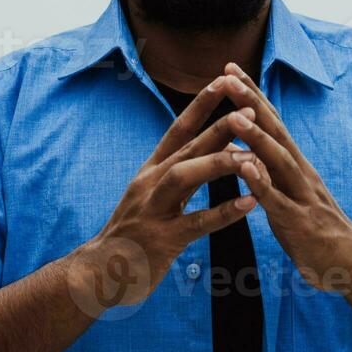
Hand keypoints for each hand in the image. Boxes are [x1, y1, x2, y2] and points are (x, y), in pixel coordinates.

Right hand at [72, 77, 259, 309]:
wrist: (100, 271)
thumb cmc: (135, 232)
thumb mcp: (156, 195)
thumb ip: (185, 172)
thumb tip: (222, 148)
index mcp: (151, 171)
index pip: (178, 129)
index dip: (201, 104)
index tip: (224, 80)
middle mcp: (150, 183)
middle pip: (186, 147)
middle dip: (218, 127)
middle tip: (248, 110)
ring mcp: (154, 211)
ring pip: (185, 177)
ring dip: (219, 164)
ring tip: (252, 157)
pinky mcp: (162, 240)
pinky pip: (196, 223)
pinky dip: (223, 213)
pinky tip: (249, 204)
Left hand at [216, 63, 351, 292]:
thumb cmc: (315, 229)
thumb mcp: (290, 193)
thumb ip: (270, 172)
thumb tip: (242, 151)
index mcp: (294, 165)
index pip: (271, 122)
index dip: (251, 95)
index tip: (230, 70)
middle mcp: (300, 172)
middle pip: (274, 130)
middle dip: (250, 102)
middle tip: (228, 75)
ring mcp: (301, 196)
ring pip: (278, 161)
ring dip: (256, 137)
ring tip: (235, 116)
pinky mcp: (299, 224)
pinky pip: (277, 201)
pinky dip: (260, 183)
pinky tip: (245, 168)